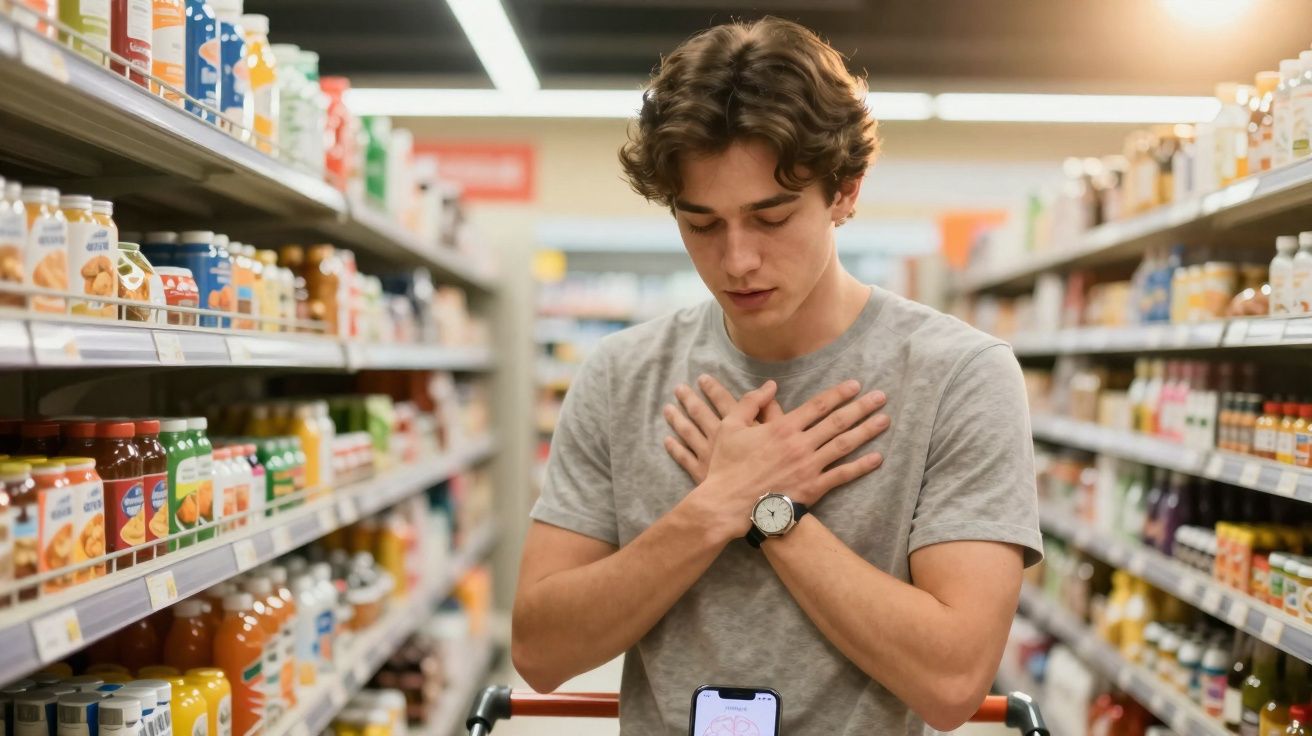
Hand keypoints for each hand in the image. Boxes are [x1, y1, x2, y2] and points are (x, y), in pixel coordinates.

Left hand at [662, 374, 781, 483]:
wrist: (757, 501)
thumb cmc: (772, 468)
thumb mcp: (780, 435)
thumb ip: (773, 410)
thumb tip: (769, 388)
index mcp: (736, 426)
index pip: (723, 402)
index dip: (713, 389)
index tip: (703, 378)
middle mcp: (717, 437)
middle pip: (700, 414)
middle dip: (690, 400)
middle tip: (679, 388)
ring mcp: (706, 455)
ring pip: (688, 433)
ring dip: (677, 419)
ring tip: (667, 408)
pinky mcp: (701, 474)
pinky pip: (684, 458)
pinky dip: (675, 449)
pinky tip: (667, 441)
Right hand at [683, 379, 889, 539]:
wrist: (727, 504)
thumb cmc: (726, 466)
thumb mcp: (729, 427)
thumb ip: (749, 402)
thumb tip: (769, 386)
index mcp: (782, 427)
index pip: (817, 405)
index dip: (838, 394)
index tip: (855, 385)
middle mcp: (800, 444)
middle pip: (837, 421)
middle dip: (861, 407)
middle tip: (880, 397)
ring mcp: (808, 467)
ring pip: (844, 445)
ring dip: (866, 431)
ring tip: (885, 420)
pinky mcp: (812, 489)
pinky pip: (841, 476)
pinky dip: (861, 467)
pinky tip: (878, 458)